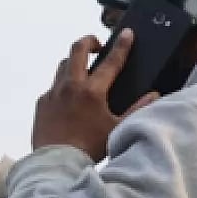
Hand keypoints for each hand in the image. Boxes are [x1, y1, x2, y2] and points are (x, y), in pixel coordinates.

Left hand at [31, 29, 159, 161]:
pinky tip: (69, 98)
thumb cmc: (89, 148)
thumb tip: (154, 95)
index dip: (122, 46)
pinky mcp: (41, 103)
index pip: (111, 61)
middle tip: (98, 45)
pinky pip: (53, 87)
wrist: (56, 163)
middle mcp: (70, 86)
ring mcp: (53, 93)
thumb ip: (137, 110)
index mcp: (92, 92)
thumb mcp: (118, 129)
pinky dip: (63, 86)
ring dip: (74, 62)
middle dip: (89, 41)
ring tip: (83, 71)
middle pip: (77, 49)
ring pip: (63, 65)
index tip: (127, 34)